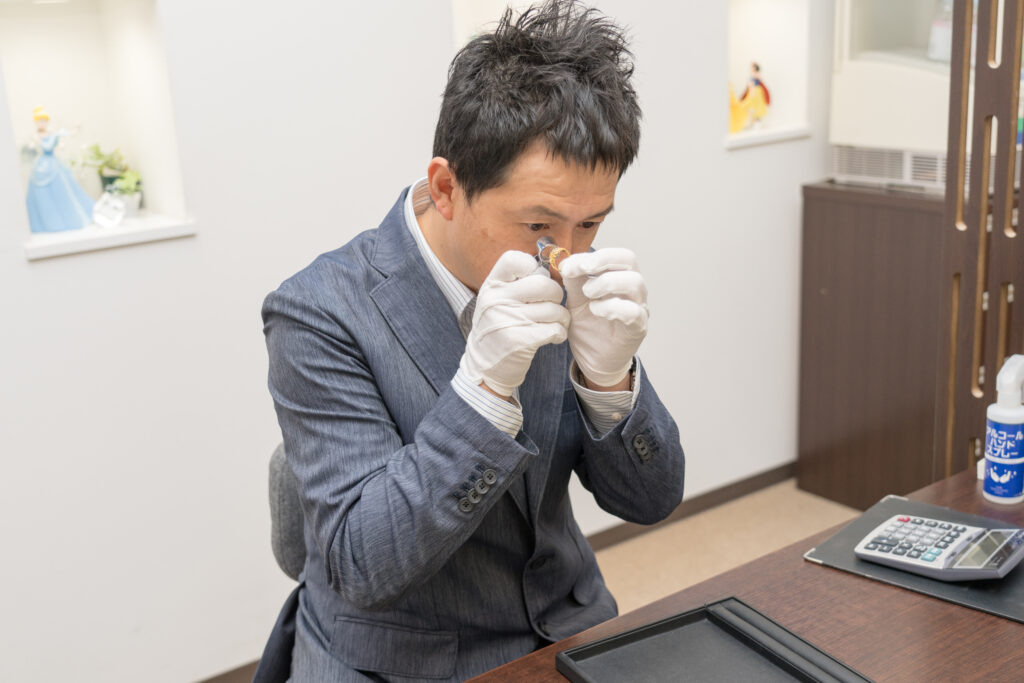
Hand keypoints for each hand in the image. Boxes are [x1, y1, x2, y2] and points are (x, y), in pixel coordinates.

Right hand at [459, 250, 569, 397]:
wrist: (483, 368)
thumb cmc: (497, 329)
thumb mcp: (495, 300)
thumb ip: (515, 283)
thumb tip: (549, 268)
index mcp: (490, 285)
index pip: (515, 259)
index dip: (533, 266)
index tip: (536, 280)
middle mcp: (496, 300)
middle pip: (544, 283)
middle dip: (556, 295)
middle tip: (552, 305)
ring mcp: (507, 320)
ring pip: (554, 308)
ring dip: (561, 317)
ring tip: (554, 323)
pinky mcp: (519, 341)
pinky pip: (555, 329)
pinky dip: (560, 333)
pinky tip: (553, 336)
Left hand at [559, 248, 647, 387]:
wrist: (594, 360)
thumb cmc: (590, 328)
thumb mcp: (576, 301)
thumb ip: (573, 281)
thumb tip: (566, 261)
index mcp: (620, 278)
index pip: (617, 255)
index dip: (594, 255)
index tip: (570, 266)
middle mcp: (633, 290)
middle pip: (630, 261)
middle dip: (603, 261)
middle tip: (582, 272)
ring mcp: (639, 308)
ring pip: (635, 283)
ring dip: (607, 283)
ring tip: (588, 295)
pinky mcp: (638, 328)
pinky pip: (633, 311)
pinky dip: (613, 307)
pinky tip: (597, 311)